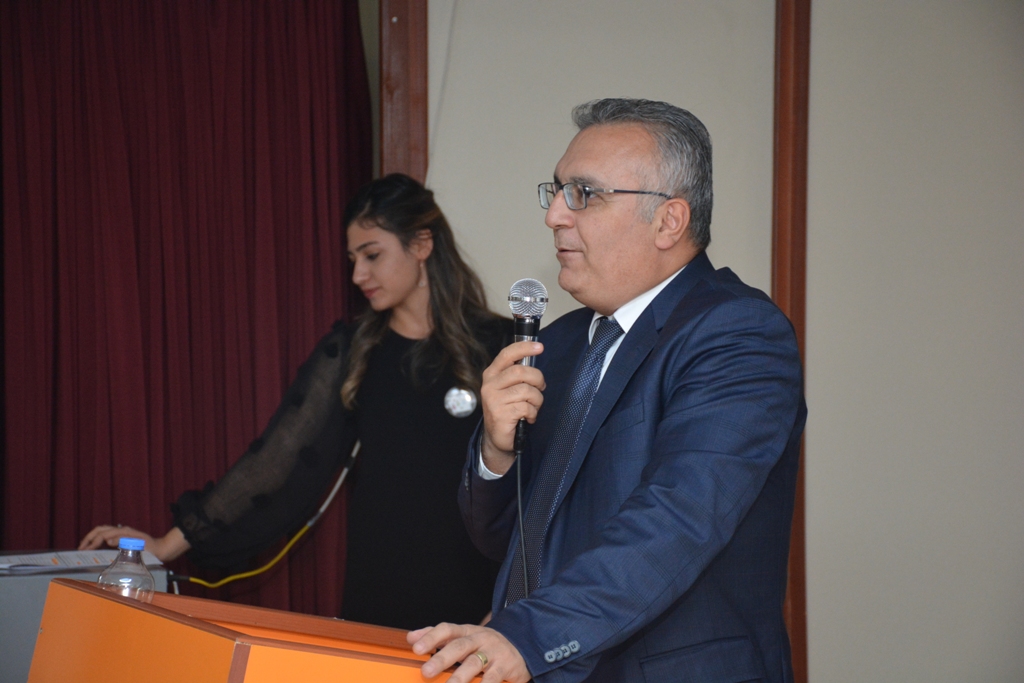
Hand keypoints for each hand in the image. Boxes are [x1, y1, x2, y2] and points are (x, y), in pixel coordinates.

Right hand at [78, 525, 190, 561]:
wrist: (161, 549)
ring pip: (103, 532)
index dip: (93, 541)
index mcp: (124, 532)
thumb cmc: (152, 549)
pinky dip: (98, 540)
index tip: (85, 550)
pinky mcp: (123, 538)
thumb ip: (125, 542)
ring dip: (92, 538)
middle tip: (80, 548)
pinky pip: (107, 537)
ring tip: (84, 548)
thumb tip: (109, 540)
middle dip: (89, 537)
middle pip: (100, 529)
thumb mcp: (139, 546)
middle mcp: (122, 531)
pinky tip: (94, 548)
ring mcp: (122, 533)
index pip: (103, 534)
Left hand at [408, 623, 529, 682]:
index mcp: (467, 632)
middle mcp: (480, 639)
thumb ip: (438, 637)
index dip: (431, 637)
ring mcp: (494, 652)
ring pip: (475, 663)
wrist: (523, 647)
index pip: (447, 629)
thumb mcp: (465, 637)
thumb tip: (411, 637)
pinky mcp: (506, 667)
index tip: (416, 648)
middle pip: (459, 646)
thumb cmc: (486, 646)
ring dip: (460, 677)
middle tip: (426, 671)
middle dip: (442, 659)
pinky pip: (493, 678)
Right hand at [480, 341, 545, 474]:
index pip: (507, 354)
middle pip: (521, 371)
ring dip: (536, 400)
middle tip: (540, 389)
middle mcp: (489, 385)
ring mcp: (493, 399)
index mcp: (492, 374)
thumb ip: (518, 374)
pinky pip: (526, 407)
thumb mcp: (508, 388)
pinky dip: (532, 413)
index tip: (540, 347)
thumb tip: (535, 358)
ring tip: (532, 408)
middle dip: (538, 380)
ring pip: (527, 390)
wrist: (497, 438)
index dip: (524, 348)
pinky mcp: (500, 414)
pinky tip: (527, 418)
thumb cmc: (507, 410)